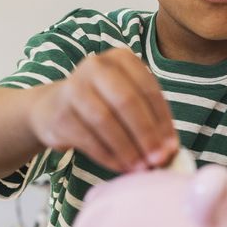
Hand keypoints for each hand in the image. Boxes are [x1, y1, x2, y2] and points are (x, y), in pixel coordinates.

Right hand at [29, 47, 177, 172]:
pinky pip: (88, 139)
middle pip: (127, 101)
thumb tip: (169, 150)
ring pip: (106, 120)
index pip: (148, 89)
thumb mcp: (127, 98)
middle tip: (158, 159)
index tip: (172, 147)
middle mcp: (96, 66)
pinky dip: (108, 156)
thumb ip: (149, 117)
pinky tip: (121, 166)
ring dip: (127, 148)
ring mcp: (74, 87)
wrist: (55, 107)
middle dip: (146, 134)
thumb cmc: (103, 103)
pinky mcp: (60, 114)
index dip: (162, 120)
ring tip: (141, 167)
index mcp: (121, 58)